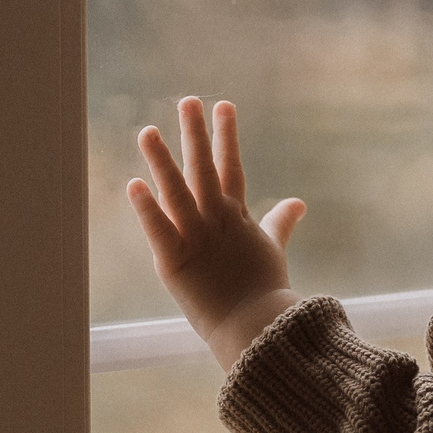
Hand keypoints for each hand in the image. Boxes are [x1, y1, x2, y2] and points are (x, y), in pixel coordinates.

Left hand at [127, 97, 306, 367]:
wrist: (258, 332)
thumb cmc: (264, 294)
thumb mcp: (272, 250)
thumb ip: (280, 223)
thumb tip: (299, 202)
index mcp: (238, 218)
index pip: (232, 168)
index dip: (227, 136)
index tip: (222, 105)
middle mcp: (218, 222)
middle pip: (205, 170)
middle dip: (196, 134)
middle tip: (187, 100)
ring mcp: (198, 239)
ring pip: (178, 192)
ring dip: (162, 161)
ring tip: (148, 131)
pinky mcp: (176, 262)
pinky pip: (160, 230)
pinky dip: (147, 208)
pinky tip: (134, 185)